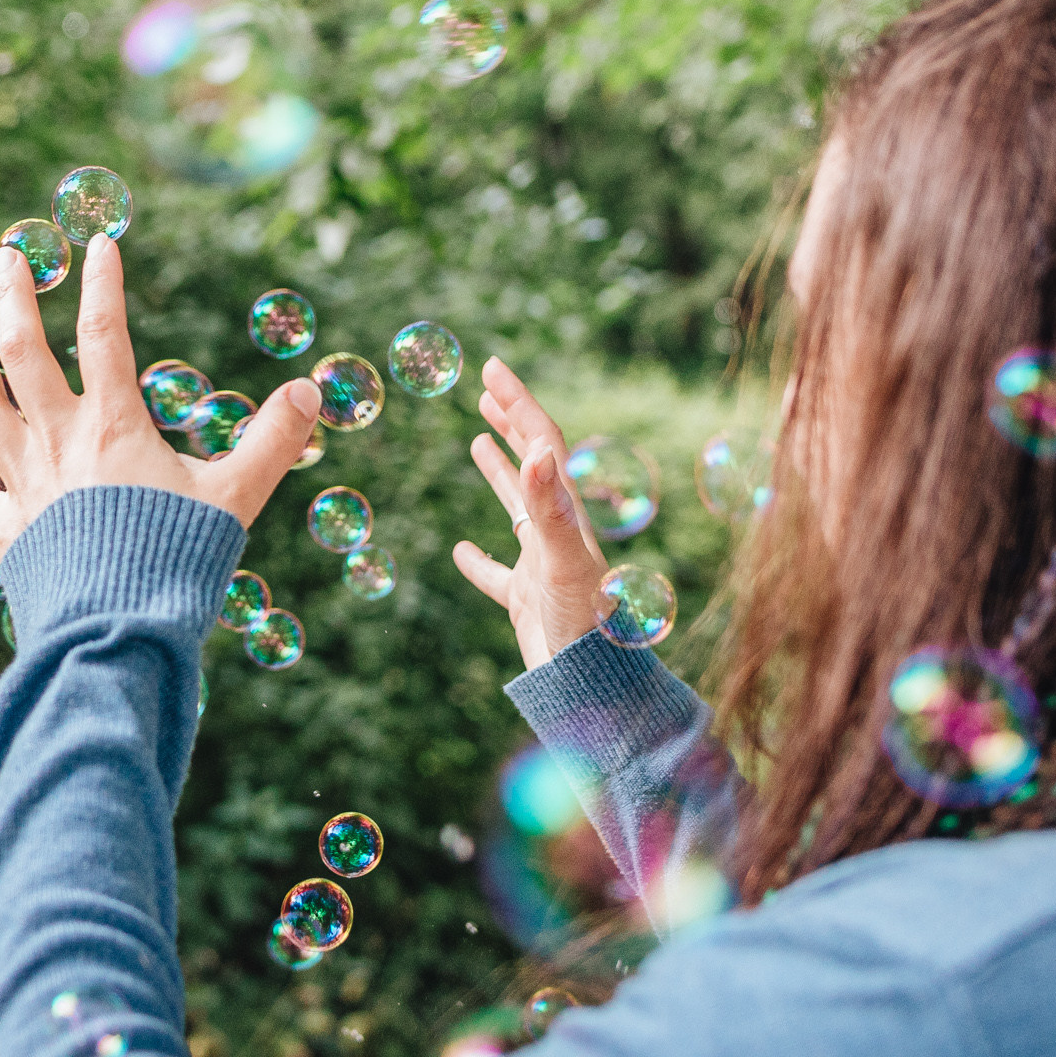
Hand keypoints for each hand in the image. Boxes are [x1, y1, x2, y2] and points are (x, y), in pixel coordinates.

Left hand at [0, 234, 321, 551]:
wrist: (113, 631)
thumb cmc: (176, 563)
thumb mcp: (236, 497)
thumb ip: (272, 442)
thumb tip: (311, 393)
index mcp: (113, 426)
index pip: (105, 334)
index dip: (103, 283)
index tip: (99, 244)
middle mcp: (58, 444)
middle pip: (23, 352)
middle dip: (13, 296)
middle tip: (7, 255)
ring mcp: (24, 485)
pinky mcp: (7, 532)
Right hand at [451, 357, 609, 670]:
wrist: (594, 689)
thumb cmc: (584, 626)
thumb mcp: (563, 560)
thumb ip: (549, 507)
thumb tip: (539, 448)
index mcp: (567, 514)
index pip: (542, 442)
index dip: (518, 402)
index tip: (492, 367)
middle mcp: (556, 532)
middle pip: (533, 463)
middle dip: (511, 421)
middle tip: (487, 388)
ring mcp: (542, 565)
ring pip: (517, 509)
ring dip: (499, 471)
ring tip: (478, 441)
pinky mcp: (528, 601)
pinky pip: (498, 575)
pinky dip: (478, 560)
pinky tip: (462, 551)